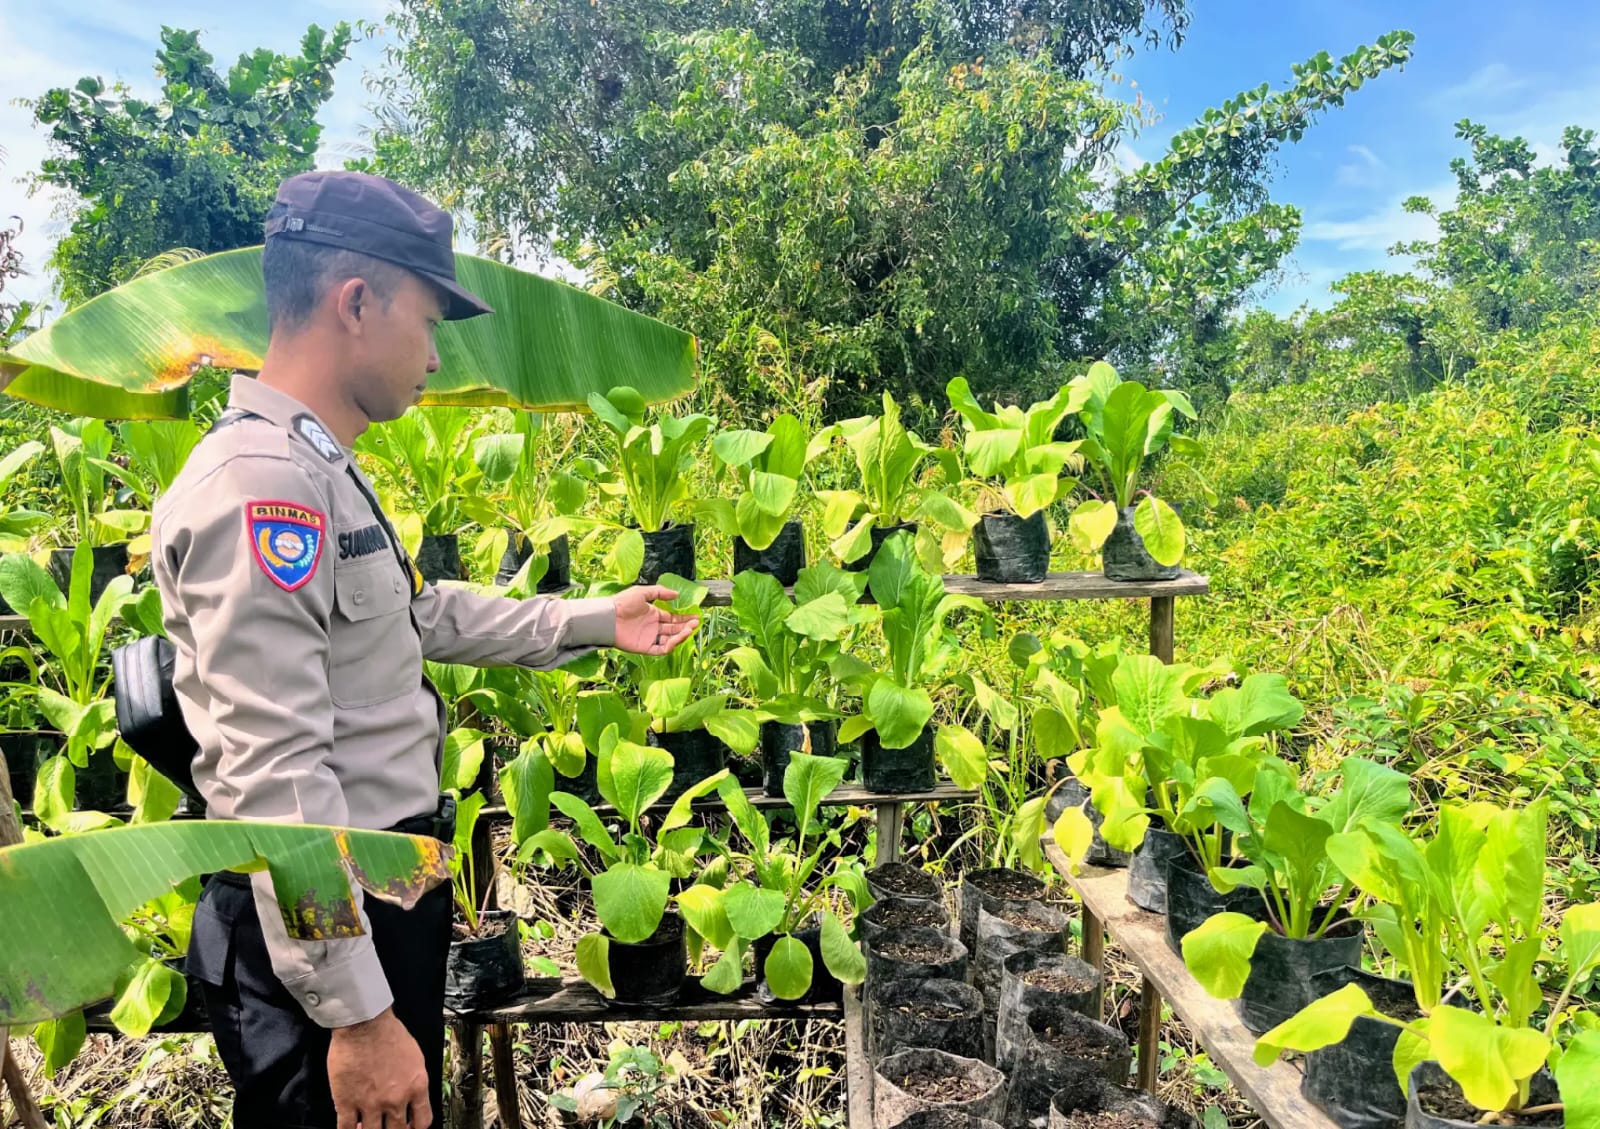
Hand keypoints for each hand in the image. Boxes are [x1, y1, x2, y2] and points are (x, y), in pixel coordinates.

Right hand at [328, 1007, 430, 1128]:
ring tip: (367, 1126)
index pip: (423, 1121)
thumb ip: (413, 1080)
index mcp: (416, 1086)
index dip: (416, 1128)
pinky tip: (351, 1128)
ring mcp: (371, 1103)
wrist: (364, 1024)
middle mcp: (396, 1099)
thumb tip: (411, 1093)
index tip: (410, 1127)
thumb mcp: (415, 1056)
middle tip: (388, 1127)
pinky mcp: (346, 1102)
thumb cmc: (388, 1032)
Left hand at [613, 585, 699, 654]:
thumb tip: (676, 594)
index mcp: (653, 614)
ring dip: (680, 636)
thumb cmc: (622, 603)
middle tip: (695, 623)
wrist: (608, 617)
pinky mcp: (644, 648)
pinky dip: (670, 646)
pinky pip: (660, 650)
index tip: (695, 617)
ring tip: (689, 629)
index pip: (672, 618)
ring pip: (670, 640)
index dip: (684, 618)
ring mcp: (649, 638)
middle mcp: (653, 627)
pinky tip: (676, 638)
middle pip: (674, 629)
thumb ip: (660, 592)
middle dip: (686, 627)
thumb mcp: (642, 592)